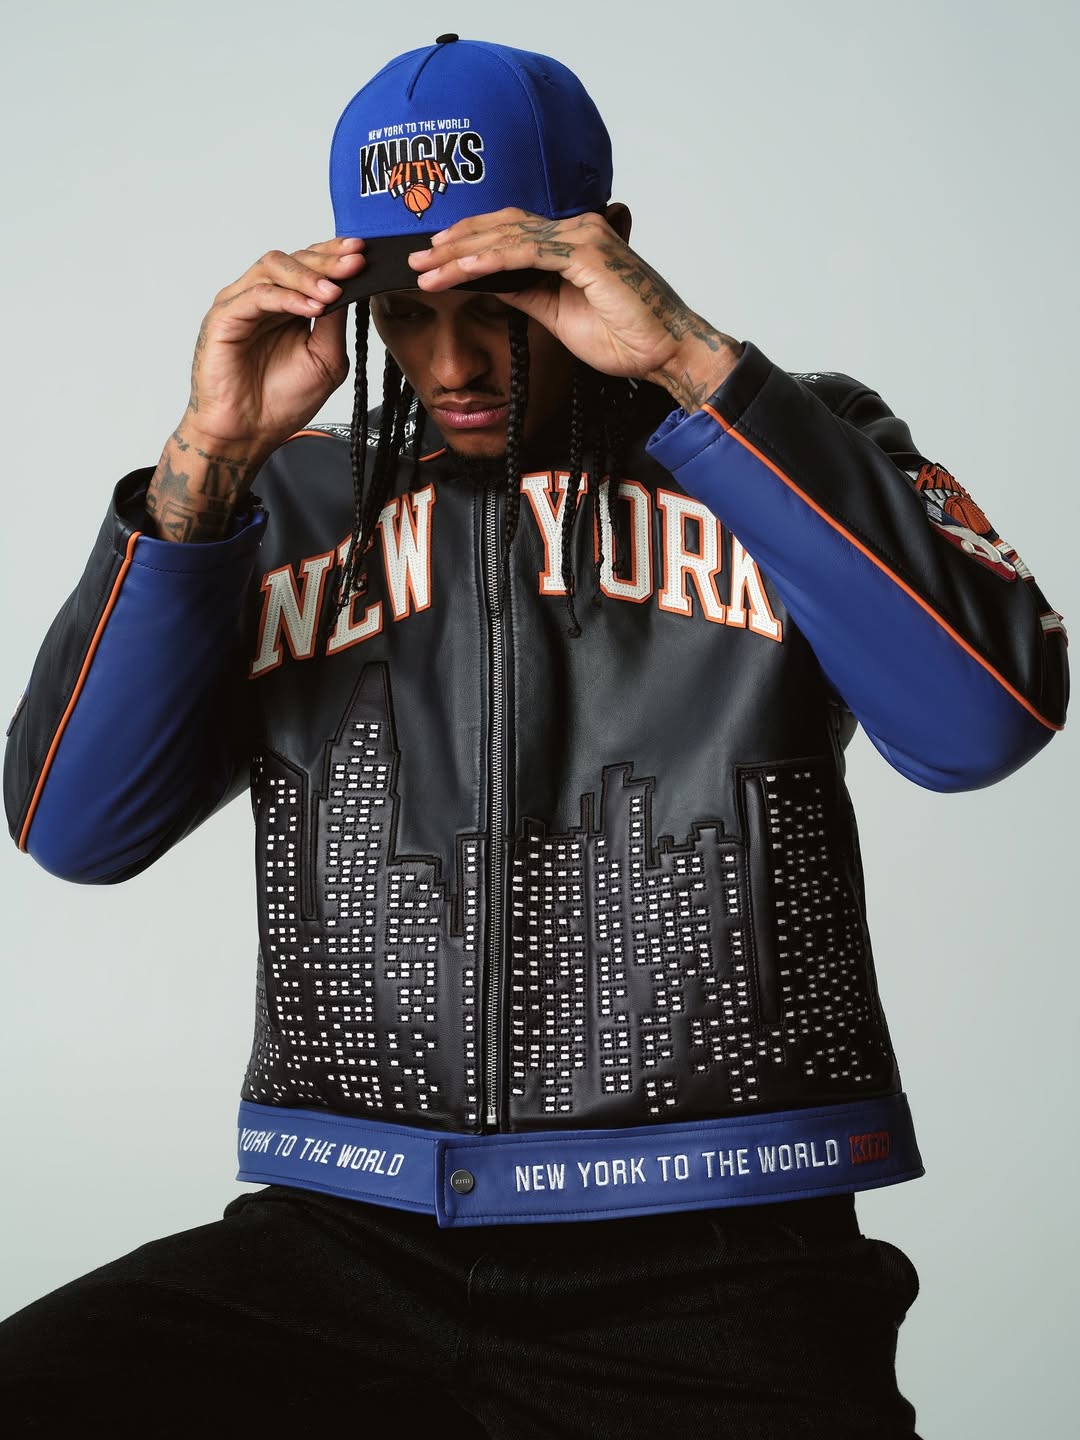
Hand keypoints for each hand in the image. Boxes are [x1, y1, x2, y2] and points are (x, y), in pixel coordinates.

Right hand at [145, 238, 365, 542]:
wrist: (250, 433)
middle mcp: (263, 298)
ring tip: (334, 290)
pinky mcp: (224, 317)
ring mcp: (241, 304)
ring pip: (273, 267)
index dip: (335, 255)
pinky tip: (312, 307)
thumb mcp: (326, 359)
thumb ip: (336, 323)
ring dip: (308, 275)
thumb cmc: (282, 401)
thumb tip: (354, 287)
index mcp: (287, 305)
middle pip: (294, 258)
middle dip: (327, 260)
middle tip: (355, 262)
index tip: (363, 253)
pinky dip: (287, 298)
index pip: (310, 265)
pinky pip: (257, 296)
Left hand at [407, 209, 742, 411]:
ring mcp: (581, 236)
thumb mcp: (557, 314)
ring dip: (459, 252)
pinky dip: (485, 260)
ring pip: (505, 236)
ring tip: (424, 267)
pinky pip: (523, 251)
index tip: (432, 261)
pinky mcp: (584, 251)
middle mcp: (575, 229)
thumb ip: (525, 292)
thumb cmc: (625, 337)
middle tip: (414, 259)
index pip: (508, 233)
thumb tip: (489, 284)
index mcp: (571, 242)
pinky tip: (457, 271)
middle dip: (453, 242)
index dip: (468, 243)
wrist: (664, 351)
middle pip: (500, 226)